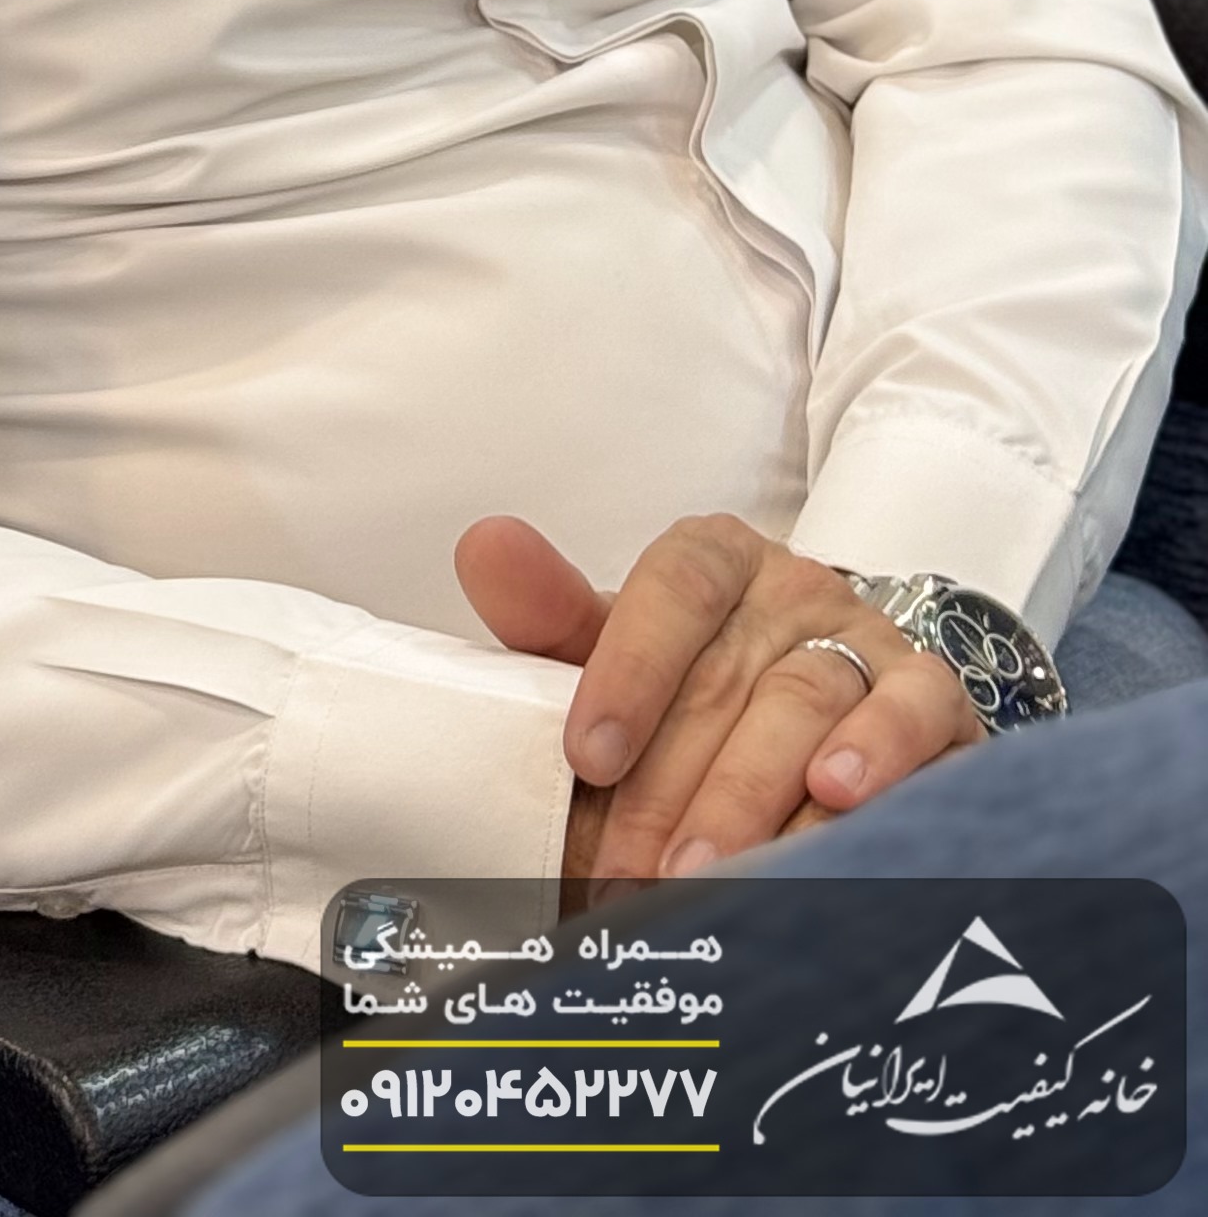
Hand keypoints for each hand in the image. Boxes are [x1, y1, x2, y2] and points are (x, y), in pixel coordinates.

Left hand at [459, 512, 983, 887]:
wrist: (832, 719)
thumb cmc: (700, 695)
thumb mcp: (620, 655)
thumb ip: (551, 617)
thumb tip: (484, 545)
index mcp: (715, 560)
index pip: (672, 585)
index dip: (627, 667)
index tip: (584, 755)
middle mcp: (796, 588)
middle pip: (729, 673)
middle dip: (669, 784)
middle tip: (624, 872)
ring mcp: (870, 641)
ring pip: (807, 703)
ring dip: (749, 795)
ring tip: (700, 873)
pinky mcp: (934, 701)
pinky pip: (911, 715)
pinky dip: (876, 755)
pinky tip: (835, 800)